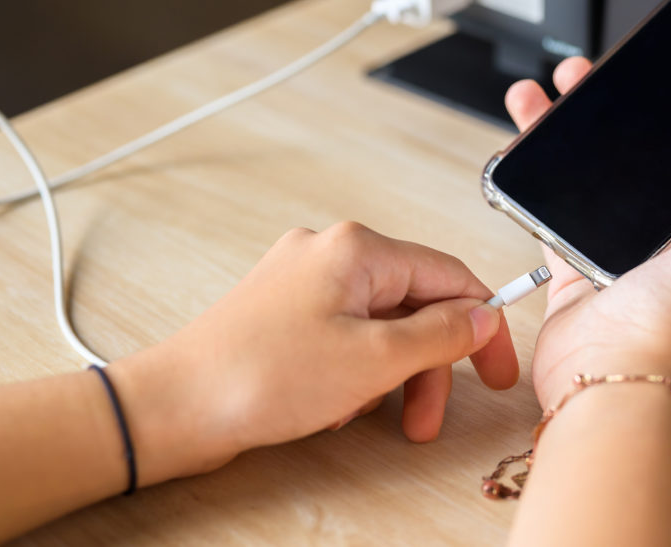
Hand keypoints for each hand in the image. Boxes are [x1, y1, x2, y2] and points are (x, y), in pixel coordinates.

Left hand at [107, 222, 517, 483]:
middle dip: (428, 365)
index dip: (483, 327)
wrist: (174, 406)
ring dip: (392, 375)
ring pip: (380, 325)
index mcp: (357, 250)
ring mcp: (304, 281)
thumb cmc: (261, 377)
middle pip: (413, 305)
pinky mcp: (285, 310)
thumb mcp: (373, 361)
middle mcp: (330, 253)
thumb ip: (440, 335)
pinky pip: (346, 335)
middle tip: (428, 419)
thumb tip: (482, 316)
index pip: (449, 278)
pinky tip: (336, 404)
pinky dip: (355, 371)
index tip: (497, 372)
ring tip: (379, 420)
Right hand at [505, 58, 670, 407]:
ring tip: (540, 98)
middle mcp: (660, 229)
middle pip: (631, 151)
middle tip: (585, 75)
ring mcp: (611, 242)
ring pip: (584, 170)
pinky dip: (533, 178)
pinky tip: (522, 150)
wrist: (611, 371)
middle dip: (606, 108)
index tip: (653, 71)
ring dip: (561, 130)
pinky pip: (548, 206)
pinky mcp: (570, 258)